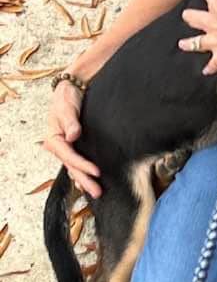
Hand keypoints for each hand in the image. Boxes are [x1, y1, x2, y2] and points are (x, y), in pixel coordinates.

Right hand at [43, 81, 101, 198]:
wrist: (70, 89)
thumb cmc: (66, 98)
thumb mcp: (66, 107)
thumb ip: (70, 121)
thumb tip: (72, 135)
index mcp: (54, 140)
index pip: (69, 157)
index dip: (83, 165)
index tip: (96, 171)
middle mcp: (59, 146)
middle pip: (72, 167)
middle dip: (84, 180)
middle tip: (97, 191)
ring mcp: (66, 147)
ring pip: (74, 167)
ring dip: (84, 179)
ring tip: (96, 191)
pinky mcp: (74, 145)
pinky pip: (77, 162)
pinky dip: (83, 172)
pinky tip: (89, 181)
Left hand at [179, 0, 216, 75]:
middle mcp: (211, 24)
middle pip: (194, 18)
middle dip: (189, 15)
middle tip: (186, 15)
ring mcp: (214, 42)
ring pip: (196, 43)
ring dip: (189, 43)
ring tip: (182, 44)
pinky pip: (212, 65)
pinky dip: (210, 68)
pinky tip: (206, 70)